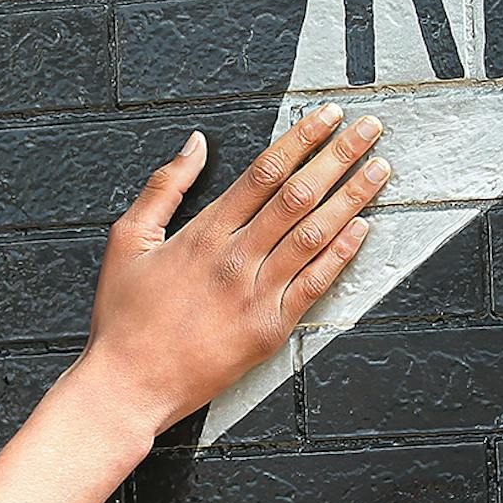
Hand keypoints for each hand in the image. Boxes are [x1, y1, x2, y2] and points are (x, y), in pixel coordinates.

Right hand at [70, 103, 387, 435]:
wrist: (128, 385)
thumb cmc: (123, 318)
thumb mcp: (126, 240)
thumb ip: (164, 187)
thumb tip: (196, 143)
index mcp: (203, 233)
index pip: (264, 172)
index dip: (301, 139)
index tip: (327, 117)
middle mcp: (235, 258)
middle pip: (298, 195)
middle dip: (338, 156)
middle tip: (369, 129)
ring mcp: (256, 295)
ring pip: (314, 235)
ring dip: (351, 197)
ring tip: (380, 169)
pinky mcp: (269, 329)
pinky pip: (315, 284)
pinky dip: (341, 254)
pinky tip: (362, 228)